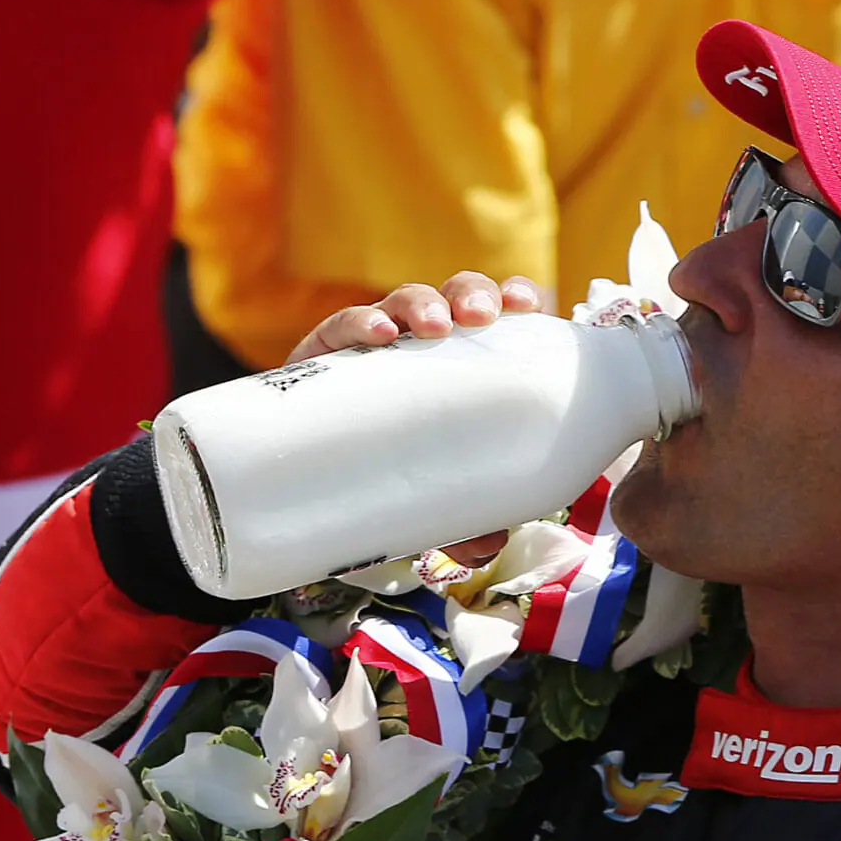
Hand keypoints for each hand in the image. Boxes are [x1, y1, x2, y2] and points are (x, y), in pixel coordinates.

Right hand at [285, 272, 544, 565]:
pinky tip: (380, 335)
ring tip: (433, 326)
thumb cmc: (393, 473)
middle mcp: (421, 345)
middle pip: (454, 298)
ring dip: (422, 304)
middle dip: (472, 296)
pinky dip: (362, 323)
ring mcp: (373, 347)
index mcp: (461, 361)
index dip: (510, 297)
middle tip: (481, 317)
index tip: (528, 304)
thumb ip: (466, 519)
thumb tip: (490, 544)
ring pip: (403, 303)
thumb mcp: (438, 498)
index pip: (494, 314)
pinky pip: (341, 328)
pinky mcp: (324, 357)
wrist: (312, 483)